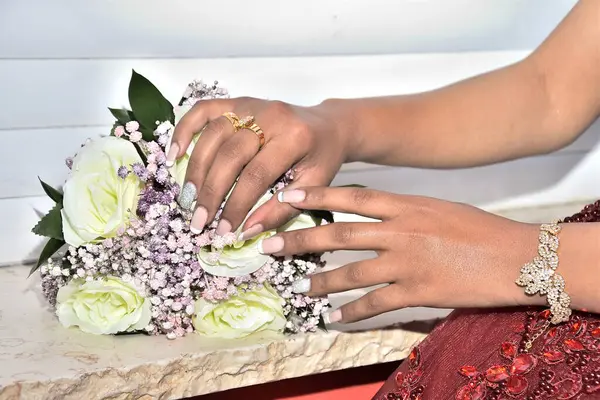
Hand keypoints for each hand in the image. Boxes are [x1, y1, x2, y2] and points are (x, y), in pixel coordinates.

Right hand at [169, 97, 351, 236]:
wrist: (329, 127)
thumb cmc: (321, 158)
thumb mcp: (314, 186)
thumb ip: (282, 210)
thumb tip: (248, 232)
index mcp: (294, 138)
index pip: (256, 175)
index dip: (236, 205)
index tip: (223, 231)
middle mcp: (270, 116)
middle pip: (230, 155)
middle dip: (211, 192)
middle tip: (198, 221)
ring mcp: (251, 105)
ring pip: (212, 135)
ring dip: (196, 170)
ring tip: (188, 199)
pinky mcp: (238, 101)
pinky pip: (204, 111)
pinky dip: (184, 131)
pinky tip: (174, 156)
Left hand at [258, 187, 541, 322]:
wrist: (516, 256)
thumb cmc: (480, 228)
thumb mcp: (437, 207)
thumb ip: (403, 210)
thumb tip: (374, 214)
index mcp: (406, 205)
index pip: (351, 198)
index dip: (316, 196)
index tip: (287, 196)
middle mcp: (400, 231)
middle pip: (339, 234)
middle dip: (300, 240)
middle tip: (269, 246)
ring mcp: (407, 262)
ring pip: (350, 272)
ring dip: (320, 282)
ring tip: (299, 288)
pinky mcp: (417, 291)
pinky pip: (375, 303)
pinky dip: (351, 312)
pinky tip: (334, 318)